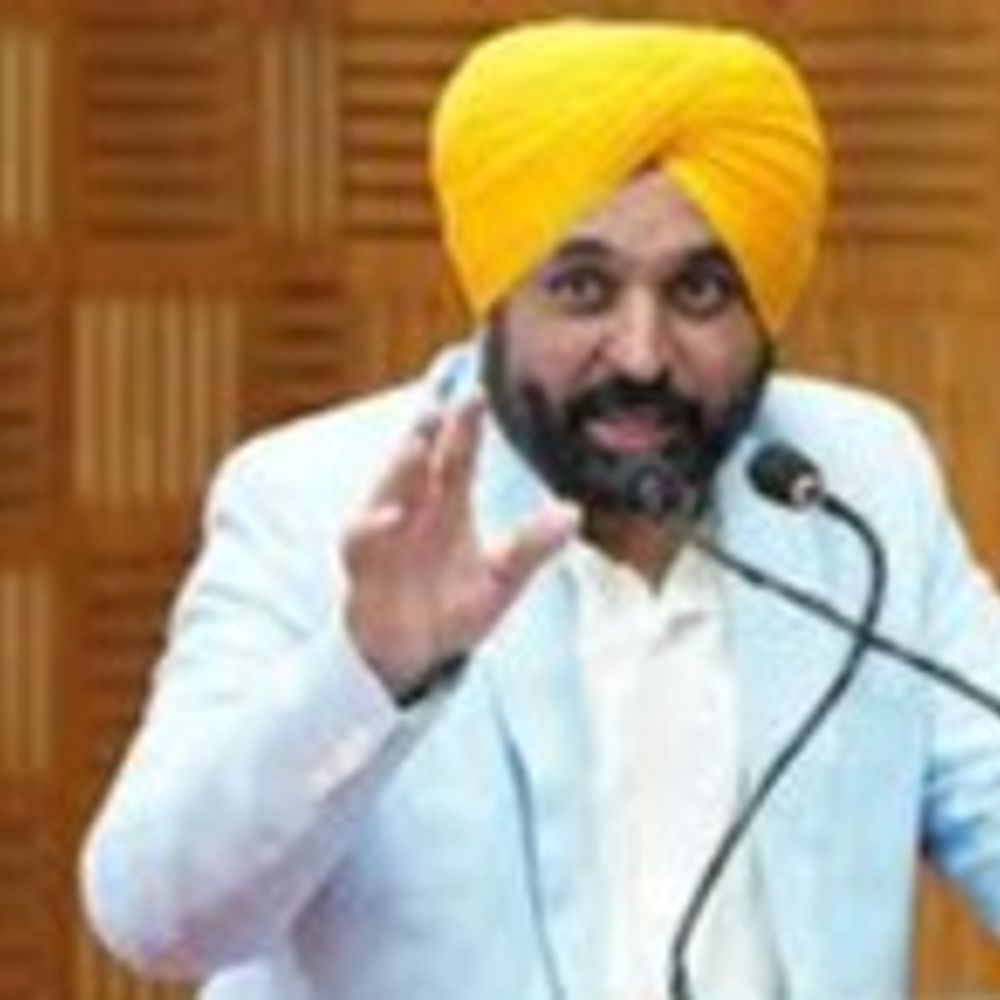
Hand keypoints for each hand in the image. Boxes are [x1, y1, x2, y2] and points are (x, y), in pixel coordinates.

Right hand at [343, 395, 579, 698]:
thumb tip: (573, 514)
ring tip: (418, 444)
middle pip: (418, 464)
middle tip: (443, 404)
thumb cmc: (452, 608)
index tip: (477, 394)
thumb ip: (530, 548)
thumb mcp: (500, 580)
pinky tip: (392, 517)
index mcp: (447, 506)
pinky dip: (374, 528)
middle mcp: (413, 511)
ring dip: (400, 468)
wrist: (413, 655)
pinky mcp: (364, 566)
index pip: (457, 458)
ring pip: (387, 491)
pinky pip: (363, 542)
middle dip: (427, 433)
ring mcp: (385, 535)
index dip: (466, 428)